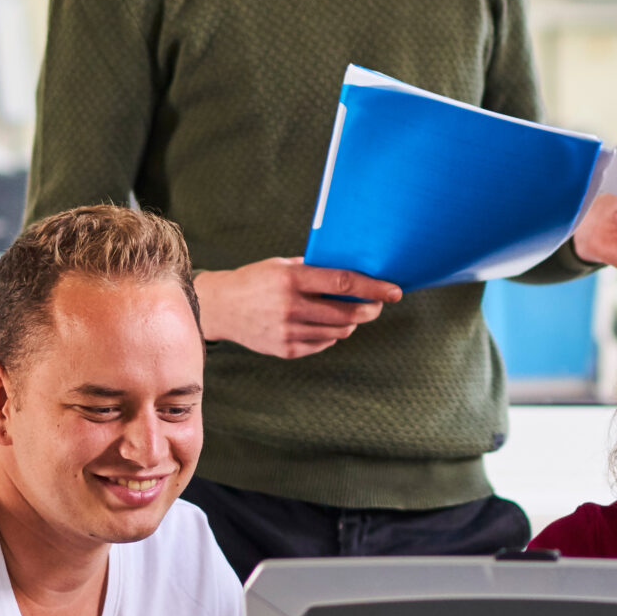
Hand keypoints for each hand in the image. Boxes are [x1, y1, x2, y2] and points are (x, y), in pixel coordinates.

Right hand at [193, 259, 401, 358]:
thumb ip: (315, 270)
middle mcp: (290, 307)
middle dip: (370, 310)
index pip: (343, 283)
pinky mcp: (285, 350)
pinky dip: (331, 335)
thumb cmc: (257, 280)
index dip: (373, 288)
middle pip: (347, 314)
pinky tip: (324, 324)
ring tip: (349, 313)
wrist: (221, 307)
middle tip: (378, 305)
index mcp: (291, 280)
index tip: (394, 291)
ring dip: (351, 323)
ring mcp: (288, 332)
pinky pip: (323, 344)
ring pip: (339, 332)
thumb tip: (355, 273)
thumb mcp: (283, 266)